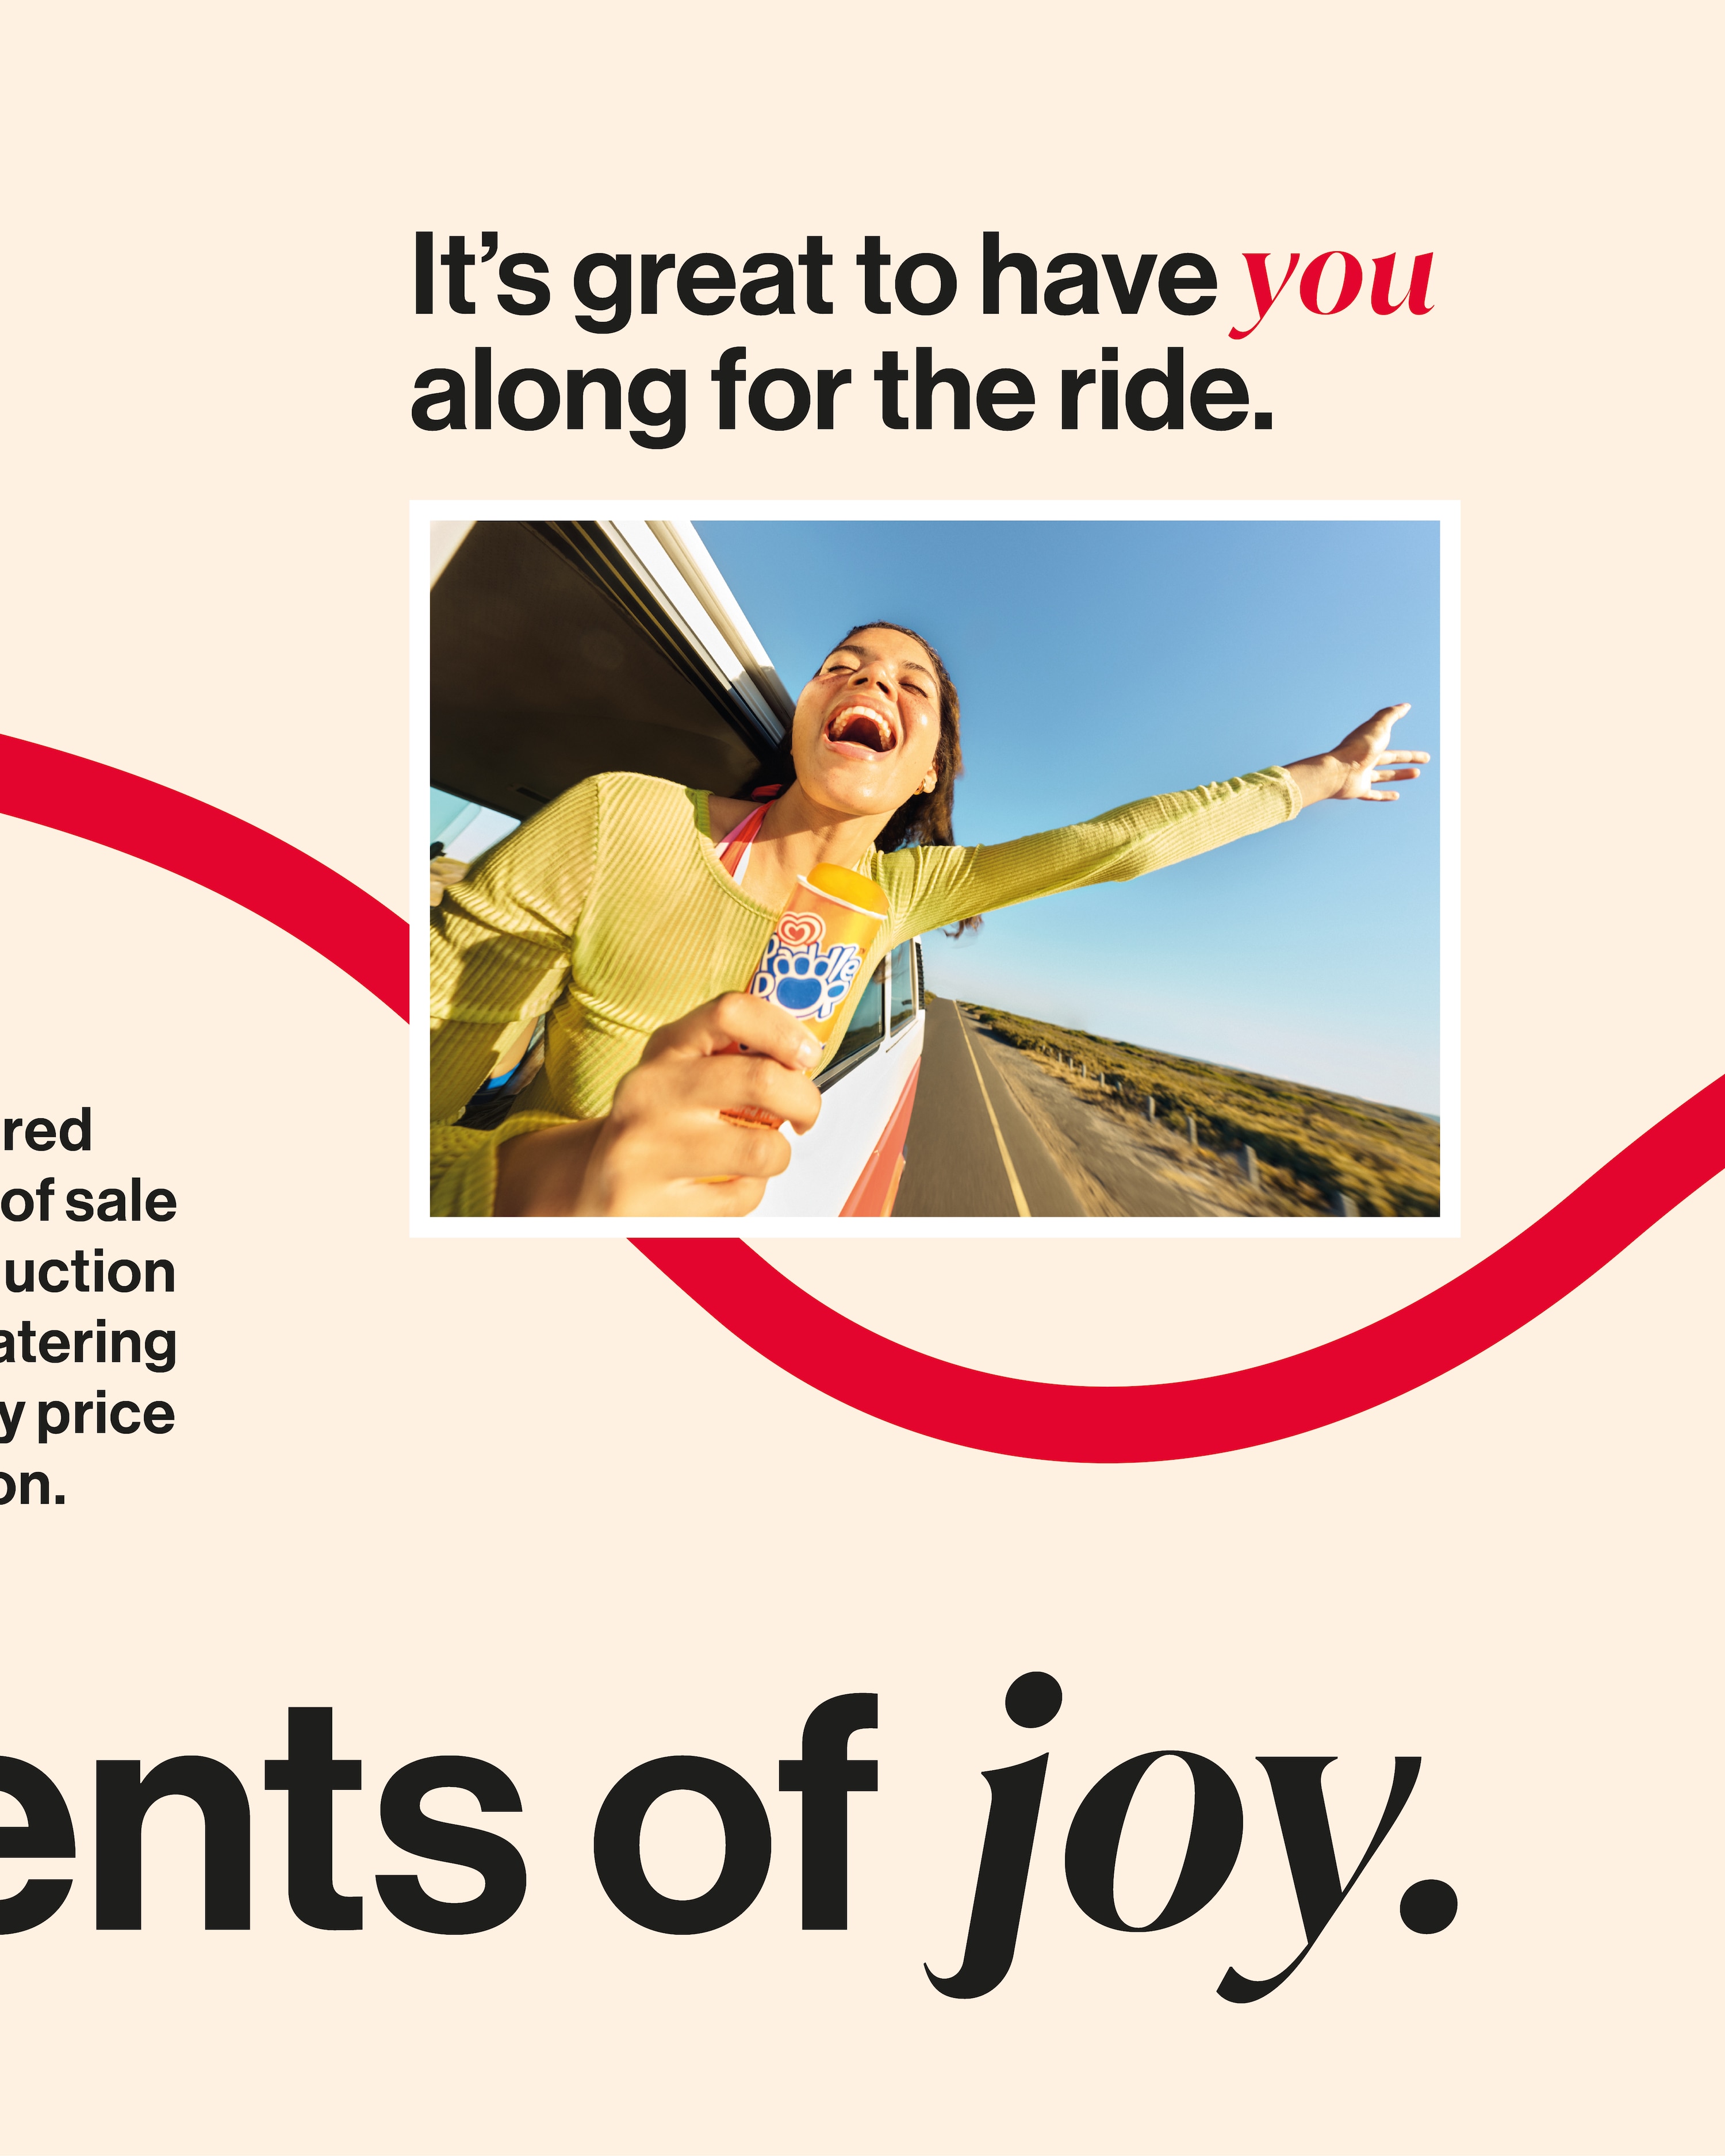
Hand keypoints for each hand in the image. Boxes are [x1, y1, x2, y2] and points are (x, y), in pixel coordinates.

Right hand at [493, 993, 823, 1217]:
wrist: (591, 1186)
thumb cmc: (657, 1125)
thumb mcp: (681, 1073)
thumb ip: (734, 1055)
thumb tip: (806, 1053)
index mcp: (663, 1051)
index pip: (730, 1012)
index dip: (785, 1029)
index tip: (806, 1054)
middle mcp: (648, 1094)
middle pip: (761, 1079)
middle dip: (806, 1101)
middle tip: (805, 1115)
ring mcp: (647, 1153)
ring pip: (763, 1149)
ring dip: (778, 1155)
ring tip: (756, 1155)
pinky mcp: (654, 1207)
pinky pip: (743, 1198)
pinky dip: (749, 1193)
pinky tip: (722, 1186)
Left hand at [1286, 705, 1429, 805]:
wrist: (1339, 770)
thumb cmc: (1359, 747)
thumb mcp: (1378, 726)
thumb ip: (1392, 714)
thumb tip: (1406, 705)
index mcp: (1370, 744)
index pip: (1392, 744)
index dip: (1408, 748)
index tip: (1419, 749)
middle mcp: (1365, 759)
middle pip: (1390, 758)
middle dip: (1409, 758)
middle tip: (1426, 759)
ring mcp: (1362, 775)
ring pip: (1383, 776)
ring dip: (1400, 775)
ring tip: (1416, 774)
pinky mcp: (1358, 789)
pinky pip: (1373, 794)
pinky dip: (1384, 795)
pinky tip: (1396, 796)